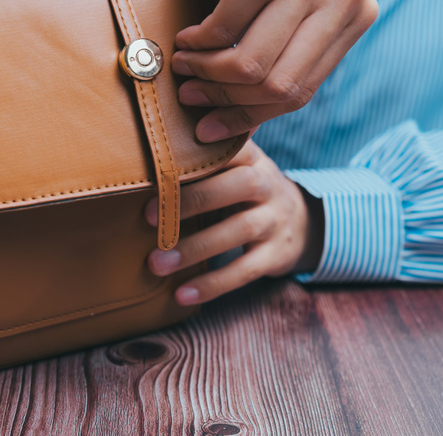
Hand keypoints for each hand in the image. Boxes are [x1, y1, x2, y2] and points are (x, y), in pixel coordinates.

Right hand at [21, 0, 376, 141]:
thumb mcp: (286, 11)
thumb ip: (285, 59)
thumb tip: (238, 128)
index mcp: (360, 9)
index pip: (303, 92)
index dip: (251, 115)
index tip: (212, 125)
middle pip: (280, 87)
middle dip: (226, 98)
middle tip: (191, 94)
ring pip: (252, 66)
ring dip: (207, 72)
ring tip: (185, 64)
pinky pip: (224, 33)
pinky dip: (197, 42)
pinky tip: (186, 35)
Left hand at [144, 141, 323, 305]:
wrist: (300, 223)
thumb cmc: (244, 191)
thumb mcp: (234, 169)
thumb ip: (202, 161)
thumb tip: (142, 159)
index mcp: (251, 158)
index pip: (231, 147)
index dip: (199, 155)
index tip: (161, 162)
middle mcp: (268, 184)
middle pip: (239, 185)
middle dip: (191, 200)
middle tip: (147, 217)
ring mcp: (275, 220)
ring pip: (238, 231)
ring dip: (194, 249)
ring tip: (157, 263)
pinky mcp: (277, 254)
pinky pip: (245, 270)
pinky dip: (213, 285)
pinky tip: (182, 295)